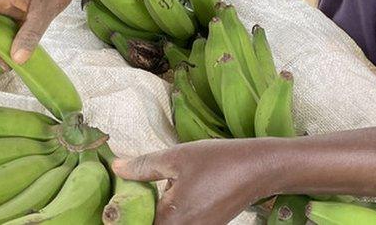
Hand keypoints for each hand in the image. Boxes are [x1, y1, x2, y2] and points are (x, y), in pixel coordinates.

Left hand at [113, 139, 276, 223]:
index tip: (117, 202)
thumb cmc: (218, 161)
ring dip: (157, 214)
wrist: (259, 169)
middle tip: (132, 194)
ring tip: (152, 192)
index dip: (124, 216)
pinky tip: (172, 195)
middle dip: (140, 214)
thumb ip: (142, 167)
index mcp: (170, 221)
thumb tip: (116, 168)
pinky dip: (173, 215)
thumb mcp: (176, 157)